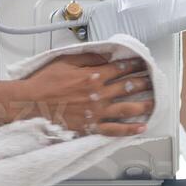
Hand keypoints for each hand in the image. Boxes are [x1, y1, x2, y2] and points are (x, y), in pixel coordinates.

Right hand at [13, 52, 153, 136]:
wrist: (31, 104)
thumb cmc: (44, 82)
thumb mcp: (65, 61)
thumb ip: (88, 58)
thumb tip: (106, 55)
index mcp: (93, 76)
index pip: (119, 68)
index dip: (133, 65)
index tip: (142, 63)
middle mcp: (99, 94)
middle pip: (127, 87)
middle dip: (143, 82)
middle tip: (153, 80)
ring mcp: (97, 112)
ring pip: (127, 108)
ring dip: (143, 104)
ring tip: (154, 101)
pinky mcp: (91, 126)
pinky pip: (114, 129)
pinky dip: (129, 130)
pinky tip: (141, 128)